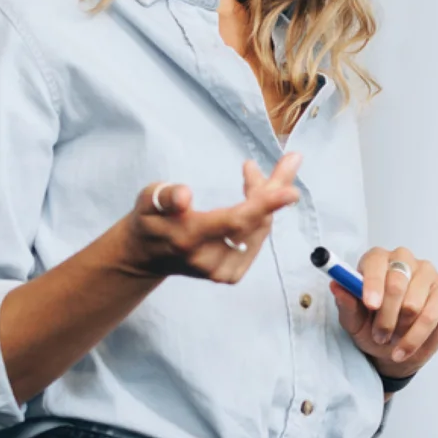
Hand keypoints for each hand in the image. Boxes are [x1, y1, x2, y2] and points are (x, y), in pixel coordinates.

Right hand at [111, 154, 300, 283]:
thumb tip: (183, 195)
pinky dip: (260, 216)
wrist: (146, 256)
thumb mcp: (148, 200)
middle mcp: (209, 260)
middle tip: (288, 161)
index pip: (234, 221)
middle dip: (274, 190)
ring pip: (259, 229)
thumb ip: (164, 195)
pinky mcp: (230, 276)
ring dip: (266, 200)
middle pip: (254, 222)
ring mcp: (221, 272)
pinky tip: (253, 199)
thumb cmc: (151, 219)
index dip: (265, 204)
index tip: (291, 191)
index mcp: (188, 238)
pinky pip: (256, 240)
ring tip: (253, 174)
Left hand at [334, 247, 437, 376]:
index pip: (376, 261)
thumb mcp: (353, 322)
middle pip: (397, 282)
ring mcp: (427, 272)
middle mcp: (403, 259)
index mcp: (377, 260)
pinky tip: (404, 348)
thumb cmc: (371, 328)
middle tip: (379, 335)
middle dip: (385, 316)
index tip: (370, 305)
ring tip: (392, 339)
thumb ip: (347, 304)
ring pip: (413, 302)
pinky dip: (415, 337)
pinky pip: (431, 315)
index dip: (372, 284)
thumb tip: (336, 285)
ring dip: (400, 328)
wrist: (394, 350)